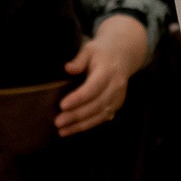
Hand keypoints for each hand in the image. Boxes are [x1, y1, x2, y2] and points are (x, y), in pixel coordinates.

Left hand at [57, 15, 146, 135]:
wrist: (122, 56)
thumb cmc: (101, 53)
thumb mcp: (89, 50)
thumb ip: (78, 60)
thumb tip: (67, 68)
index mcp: (108, 71)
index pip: (93, 87)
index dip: (78, 98)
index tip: (62, 105)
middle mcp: (116, 86)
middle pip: (96, 104)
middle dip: (76, 115)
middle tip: (58, 122)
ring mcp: (118, 97)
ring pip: (100, 115)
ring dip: (80, 125)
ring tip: (62, 131)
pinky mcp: (116, 105)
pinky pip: (102, 118)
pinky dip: (87, 125)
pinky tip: (73, 129)